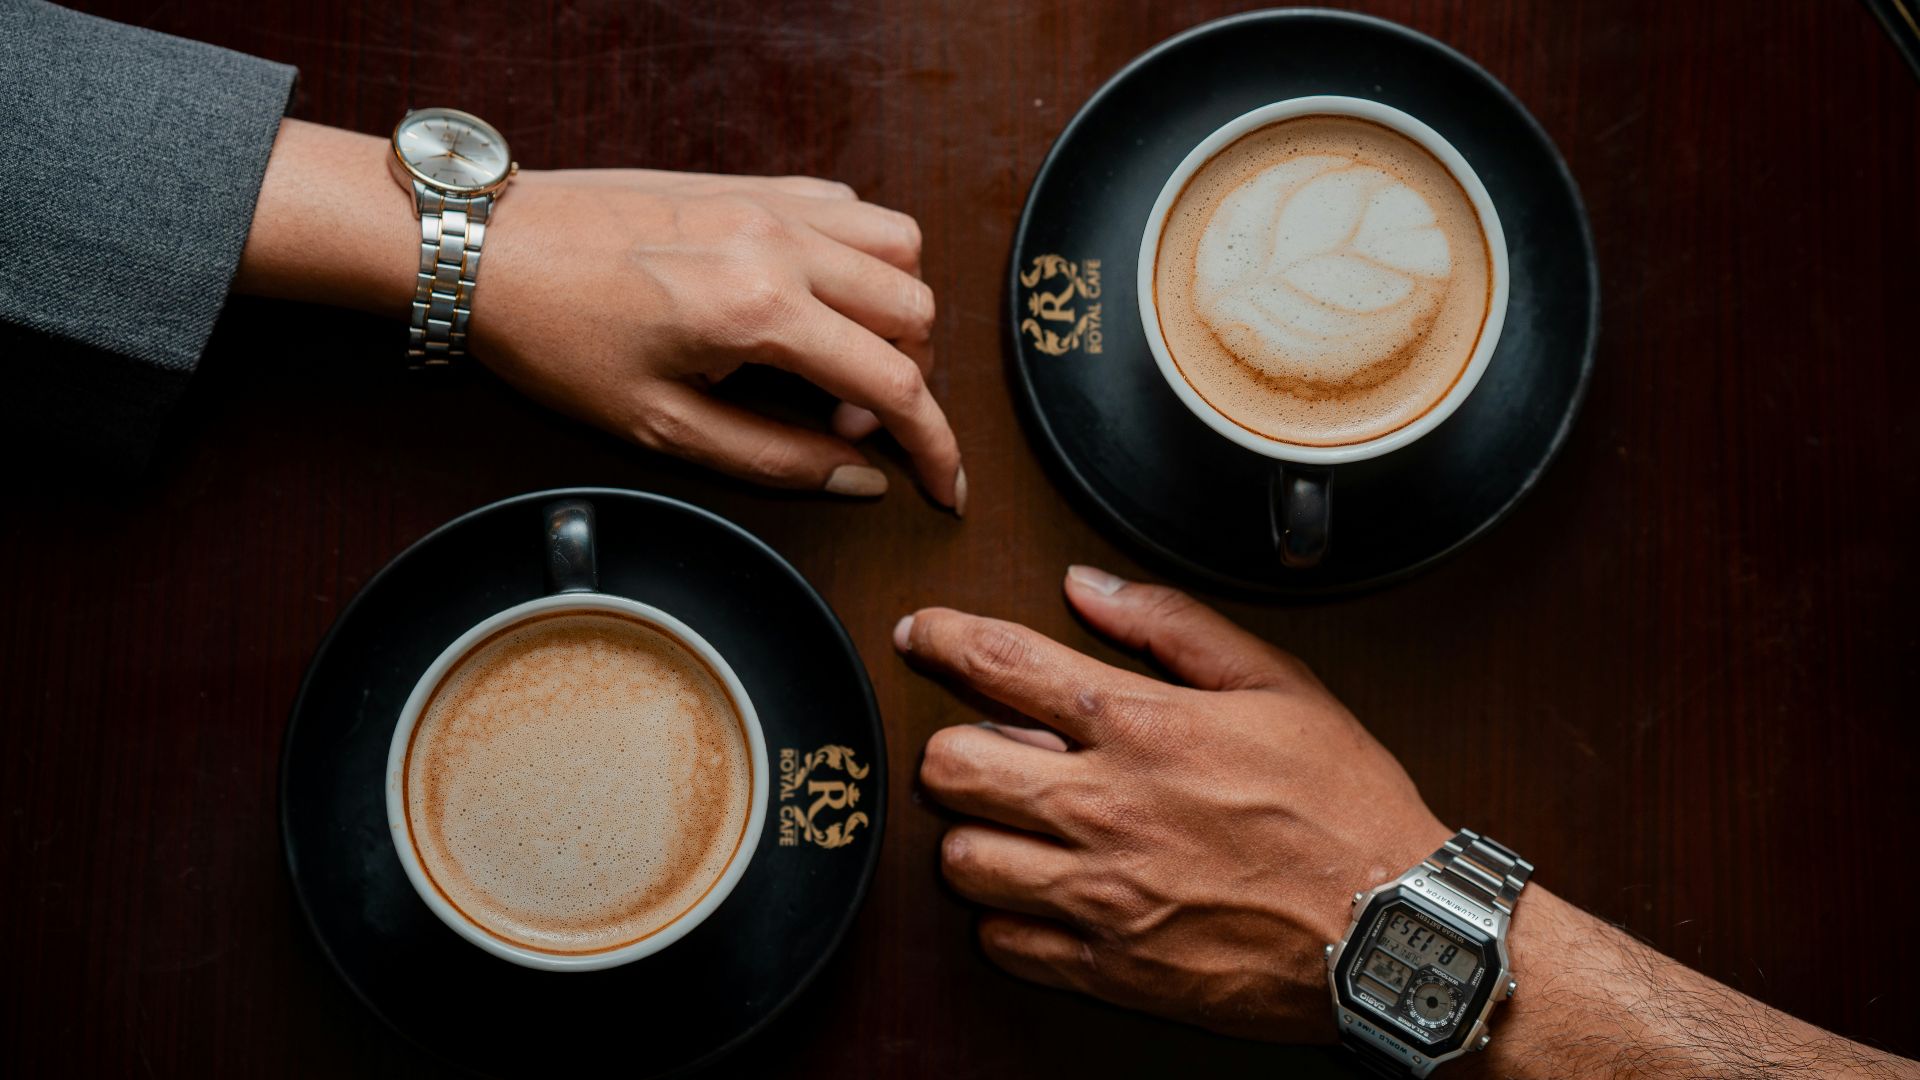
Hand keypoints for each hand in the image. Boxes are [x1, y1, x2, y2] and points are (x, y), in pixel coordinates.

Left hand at [472, 168, 961, 507]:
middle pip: (915, 312)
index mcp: (760, 310)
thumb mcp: (662, 427)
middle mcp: (782, 243)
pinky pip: (852, 209)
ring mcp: (772, 202)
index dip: (936, 446)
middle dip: (906, 382)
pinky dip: (863, 259)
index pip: (896, 383)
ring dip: (896, 312)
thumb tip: (860, 478)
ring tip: (839, 357)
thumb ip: (775, 459)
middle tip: (843, 424)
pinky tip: (815, 299)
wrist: (489, 248)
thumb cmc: (558, 339)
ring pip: (900, 248)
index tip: (947, 486)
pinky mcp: (753, 183)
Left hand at [896, 565, 1448, 1040]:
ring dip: (976, 833)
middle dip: (951, 747)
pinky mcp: (1108, 970)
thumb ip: (1171, 625)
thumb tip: (1087, 586)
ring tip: (1018, 826)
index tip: (921, 632)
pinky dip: (1007, 917)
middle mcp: (1104, 809)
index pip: (997, 661)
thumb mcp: (1278, 684)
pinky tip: (1047, 893)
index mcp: (1141, 726)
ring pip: (960, 859)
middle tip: (984, 749)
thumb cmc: (1345, 807)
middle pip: (948, 765)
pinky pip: (1000, 942)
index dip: (939, 636)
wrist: (1392, 932)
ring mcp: (1100, 895)